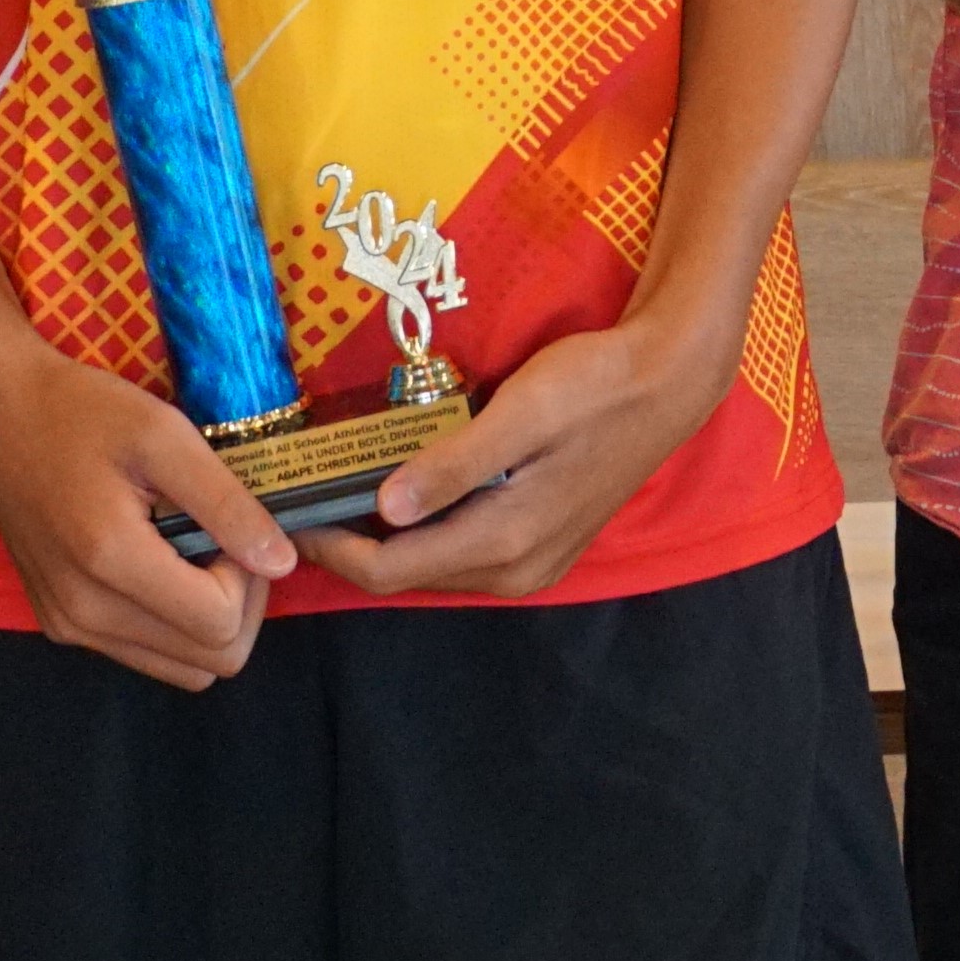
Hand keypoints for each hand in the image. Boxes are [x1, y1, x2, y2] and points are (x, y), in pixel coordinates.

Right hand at [0, 321, 281, 691]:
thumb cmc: (80, 411)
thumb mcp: (165, 435)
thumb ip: (226, 503)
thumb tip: (283, 562)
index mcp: (109, 561)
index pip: (220, 625)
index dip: (248, 578)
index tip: (232, 525)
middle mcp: (83, 613)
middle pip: (210, 661)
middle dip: (238, 604)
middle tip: (223, 538)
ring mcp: (68, 627)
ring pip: (182, 669)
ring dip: (208, 620)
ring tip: (193, 550)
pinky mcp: (60, 625)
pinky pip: (145, 653)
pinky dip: (172, 623)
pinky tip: (161, 563)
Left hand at [297, 310, 740, 601]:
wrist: (668, 383)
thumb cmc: (594, 386)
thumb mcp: (520, 413)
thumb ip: (453, 464)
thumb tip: (386, 508)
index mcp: (505, 540)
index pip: (391, 570)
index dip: (332, 548)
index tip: (291, 513)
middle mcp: (516, 570)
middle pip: (407, 577)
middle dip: (352, 546)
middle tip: (307, 498)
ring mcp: (534, 566)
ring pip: (434, 568)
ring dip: (387, 541)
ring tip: (344, 492)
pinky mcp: (543, 549)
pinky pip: (463, 555)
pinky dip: (424, 534)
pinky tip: (406, 494)